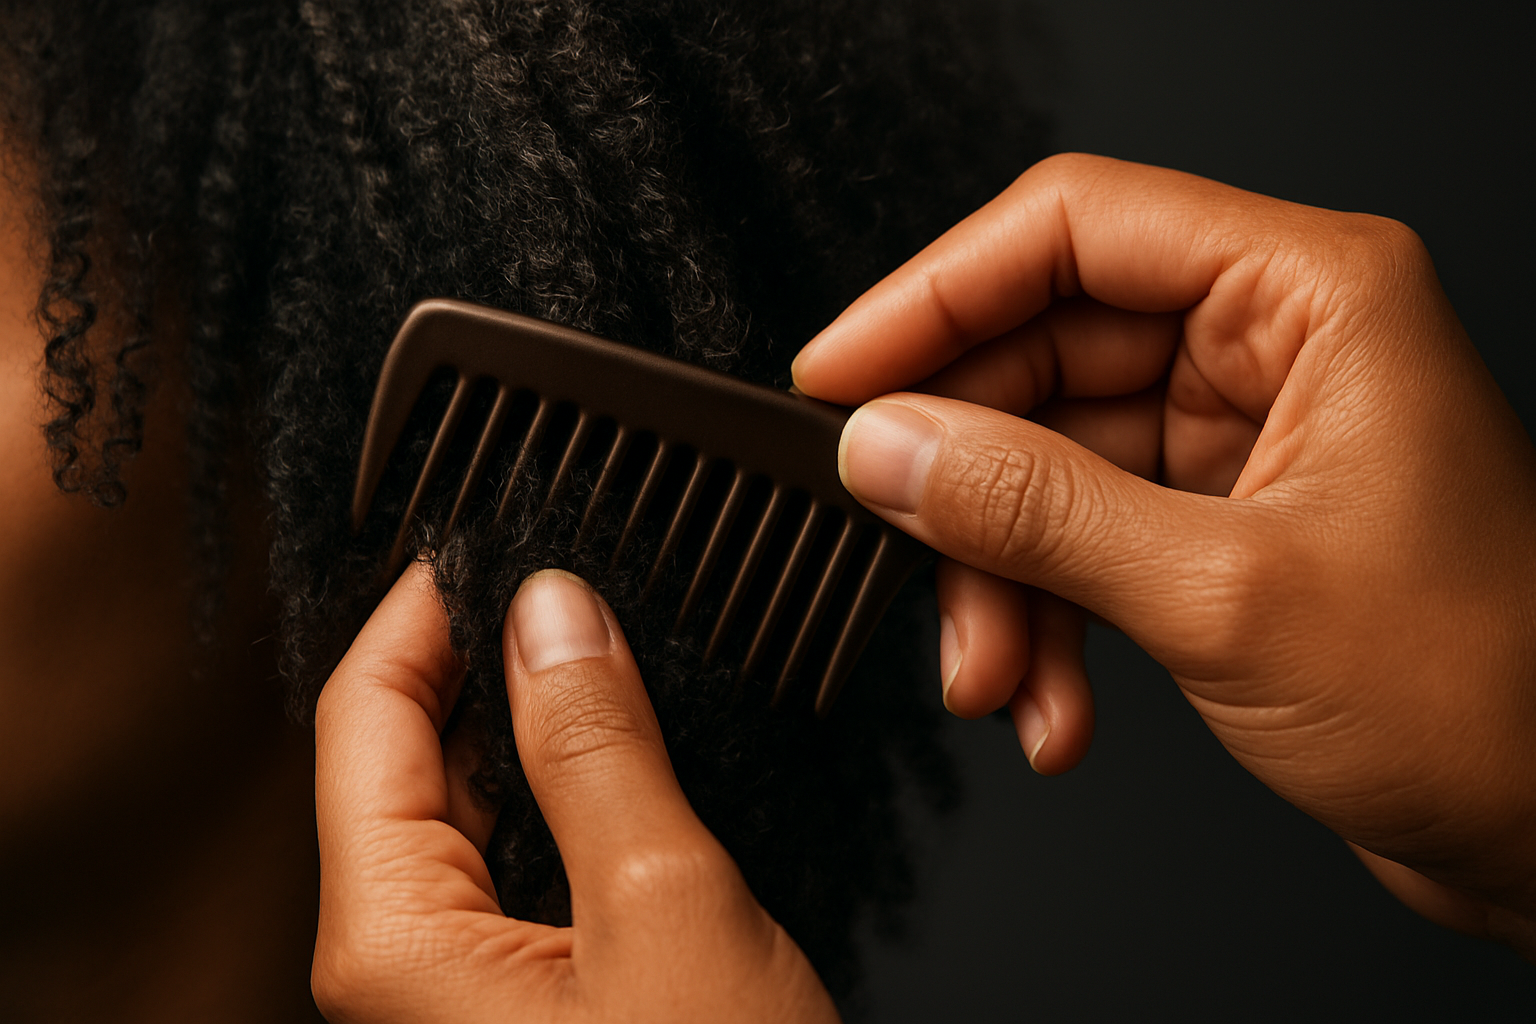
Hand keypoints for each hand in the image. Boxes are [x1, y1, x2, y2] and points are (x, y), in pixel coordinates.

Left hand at [311, 565, 837, 1021]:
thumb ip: (596, 742)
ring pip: (463, 804)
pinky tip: (617, 745)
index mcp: (395, 937)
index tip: (488, 539)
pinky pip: (513, 857)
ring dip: (523, 717)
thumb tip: (551, 610)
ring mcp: (462, 980)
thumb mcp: (663, 900)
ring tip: (596, 643)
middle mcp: (404, 960)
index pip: (363, 718)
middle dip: (473, 656)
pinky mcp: (526, 989)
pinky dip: (556, 785)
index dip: (421, 613)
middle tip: (560, 577)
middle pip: (401, 757)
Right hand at [792, 154, 1535, 953]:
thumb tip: (887, 448)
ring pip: (1047, 466)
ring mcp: (1240, 440)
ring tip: (996, 681)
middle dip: (967, 484)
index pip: (1074, 231)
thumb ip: (1035, 510)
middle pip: (1042, 358)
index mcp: (1307, 297)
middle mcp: (1271, 349)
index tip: (835, 374)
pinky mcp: (1218, 526)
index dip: (934, 295)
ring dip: (1001, 582)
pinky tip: (1050, 706)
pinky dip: (1046, 623)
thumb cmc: (1485, 695)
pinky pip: (1080, 541)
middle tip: (899, 554)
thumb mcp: (1223, 593)